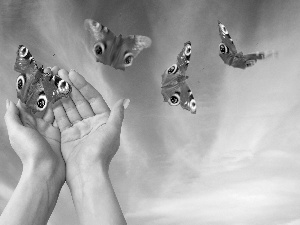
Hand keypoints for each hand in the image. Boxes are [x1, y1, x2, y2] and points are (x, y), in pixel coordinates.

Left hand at [1, 66, 65, 224]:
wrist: (46, 171)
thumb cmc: (30, 151)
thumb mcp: (16, 133)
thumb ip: (13, 117)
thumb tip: (10, 101)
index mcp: (26, 123)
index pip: (29, 100)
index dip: (34, 87)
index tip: (40, 73)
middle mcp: (38, 124)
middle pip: (43, 101)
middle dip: (48, 87)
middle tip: (56, 72)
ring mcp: (50, 128)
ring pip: (54, 106)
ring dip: (58, 93)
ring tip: (64, 79)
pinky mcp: (61, 132)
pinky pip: (63, 115)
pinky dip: (66, 105)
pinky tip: (70, 95)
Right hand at [52, 69, 128, 182]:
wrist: (86, 172)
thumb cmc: (101, 151)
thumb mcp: (112, 131)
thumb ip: (117, 114)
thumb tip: (125, 100)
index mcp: (103, 120)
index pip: (93, 98)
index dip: (83, 85)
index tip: (73, 74)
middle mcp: (91, 122)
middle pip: (80, 101)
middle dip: (70, 87)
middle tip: (59, 73)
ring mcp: (78, 128)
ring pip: (69, 108)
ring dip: (62, 94)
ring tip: (52, 80)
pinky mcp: (67, 135)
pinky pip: (61, 119)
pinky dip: (56, 108)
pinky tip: (50, 96)